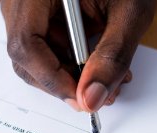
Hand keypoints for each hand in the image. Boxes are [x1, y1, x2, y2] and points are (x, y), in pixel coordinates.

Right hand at [0, 0, 156, 111]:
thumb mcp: (130, 11)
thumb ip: (113, 56)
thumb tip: (92, 99)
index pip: (26, 43)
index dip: (52, 79)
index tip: (83, 98)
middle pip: (26, 54)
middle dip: (63, 81)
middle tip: (98, 94)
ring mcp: (27, 5)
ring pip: (36, 55)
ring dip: (70, 75)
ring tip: (108, 78)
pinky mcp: (39, 13)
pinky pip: (46, 46)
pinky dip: (71, 62)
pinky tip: (98, 64)